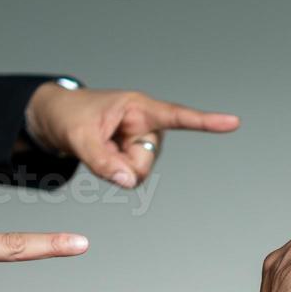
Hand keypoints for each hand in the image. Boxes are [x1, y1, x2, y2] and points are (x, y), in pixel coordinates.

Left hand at [24, 83, 238, 187]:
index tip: (233, 122)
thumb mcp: (78, 138)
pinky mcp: (139, 154)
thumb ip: (102, 162)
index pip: (177, 117)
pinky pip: (131, 177)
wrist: (57, 118)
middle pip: (145, 162)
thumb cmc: (69, 117)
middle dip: (120, 164)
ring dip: (116, 168)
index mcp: (139, 108)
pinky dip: (115, 171)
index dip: (206, 122)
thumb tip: (130, 183)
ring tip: (100, 146)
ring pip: (138, 174)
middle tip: (98, 145)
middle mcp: (148, 125)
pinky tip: (105, 154)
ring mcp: (145, 142)